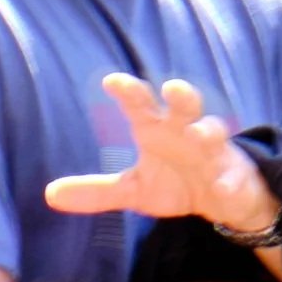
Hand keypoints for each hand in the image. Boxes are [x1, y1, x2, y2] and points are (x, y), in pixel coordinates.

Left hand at [46, 76, 281, 275]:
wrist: (224, 200)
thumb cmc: (177, 182)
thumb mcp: (134, 190)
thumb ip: (96, 191)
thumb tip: (48, 194)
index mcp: (157, 129)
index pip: (140, 105)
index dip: (128, 92)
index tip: (111, 81)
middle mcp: (186, 131)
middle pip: (183, 106)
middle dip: (180, 96)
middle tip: (171, 87)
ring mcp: (213, 151)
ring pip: (213, 132)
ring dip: (208, 129)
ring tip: (199, 130)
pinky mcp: (233, 174)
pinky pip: (231, 175)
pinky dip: (226, 178)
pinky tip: (219, 184)